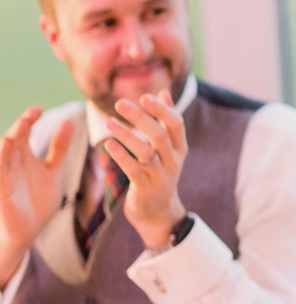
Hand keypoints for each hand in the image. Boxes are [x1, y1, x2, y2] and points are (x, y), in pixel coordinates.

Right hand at [0, 108, 73, 280]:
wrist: (31, 230)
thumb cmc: (39, 199)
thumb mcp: (53, 170)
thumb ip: (59, 147)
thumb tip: (69, 121)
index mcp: (24, 155)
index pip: (24, 132)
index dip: (29, 119)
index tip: (39, 110)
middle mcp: (12, 162)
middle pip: (14, 139)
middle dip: (21, 127)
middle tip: (31, 115)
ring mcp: (5, 176)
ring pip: (3, 155)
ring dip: (10, 142)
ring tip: (19, 130)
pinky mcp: (2, 191)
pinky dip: (1, 163)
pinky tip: (6, 149)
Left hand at [105, 90, 188, 248]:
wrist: (157, 211)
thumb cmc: (159, 172)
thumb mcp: (167, 148)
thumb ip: (165, 120)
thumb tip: (163, 92)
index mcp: (179, 147)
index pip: (176, 124)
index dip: (161, 109)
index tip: (143, 96)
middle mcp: (174, 161)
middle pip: (159, 135)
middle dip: (140, 117)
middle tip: (119, 103)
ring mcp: (161, 176)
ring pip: (146, 152)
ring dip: (127, 136)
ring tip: (109, 122)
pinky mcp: (146, 188)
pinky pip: (134, 169)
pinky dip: (121, 155)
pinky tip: (108, 144)